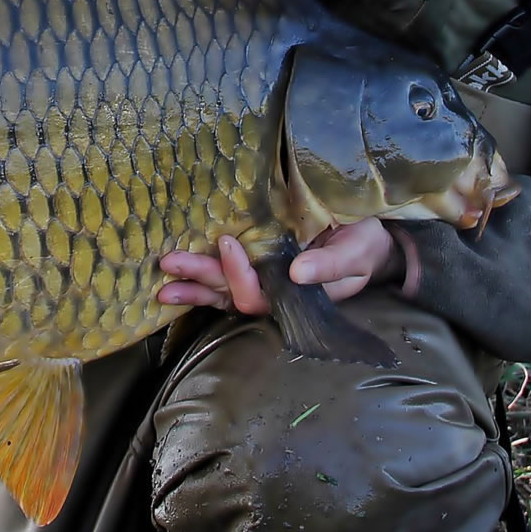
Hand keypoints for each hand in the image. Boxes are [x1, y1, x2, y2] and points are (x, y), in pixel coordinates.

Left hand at [159, 218, 401, 313]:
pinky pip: (224, 276)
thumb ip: (330, 265)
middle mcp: (275, 291)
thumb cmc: (365, 244)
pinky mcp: (257, 262)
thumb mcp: (356, 252)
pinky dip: (200, 277)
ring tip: (162, 279)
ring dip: (192, 285)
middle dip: (200, 279)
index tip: (228, 241)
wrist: (368, 235)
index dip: (239, 274)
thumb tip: (297, 272)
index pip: (259, 296)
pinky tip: (175, 274)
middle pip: (230, 294)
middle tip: (170, 265)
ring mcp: (264, 279)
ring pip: (221, 290)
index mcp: (298, 294)